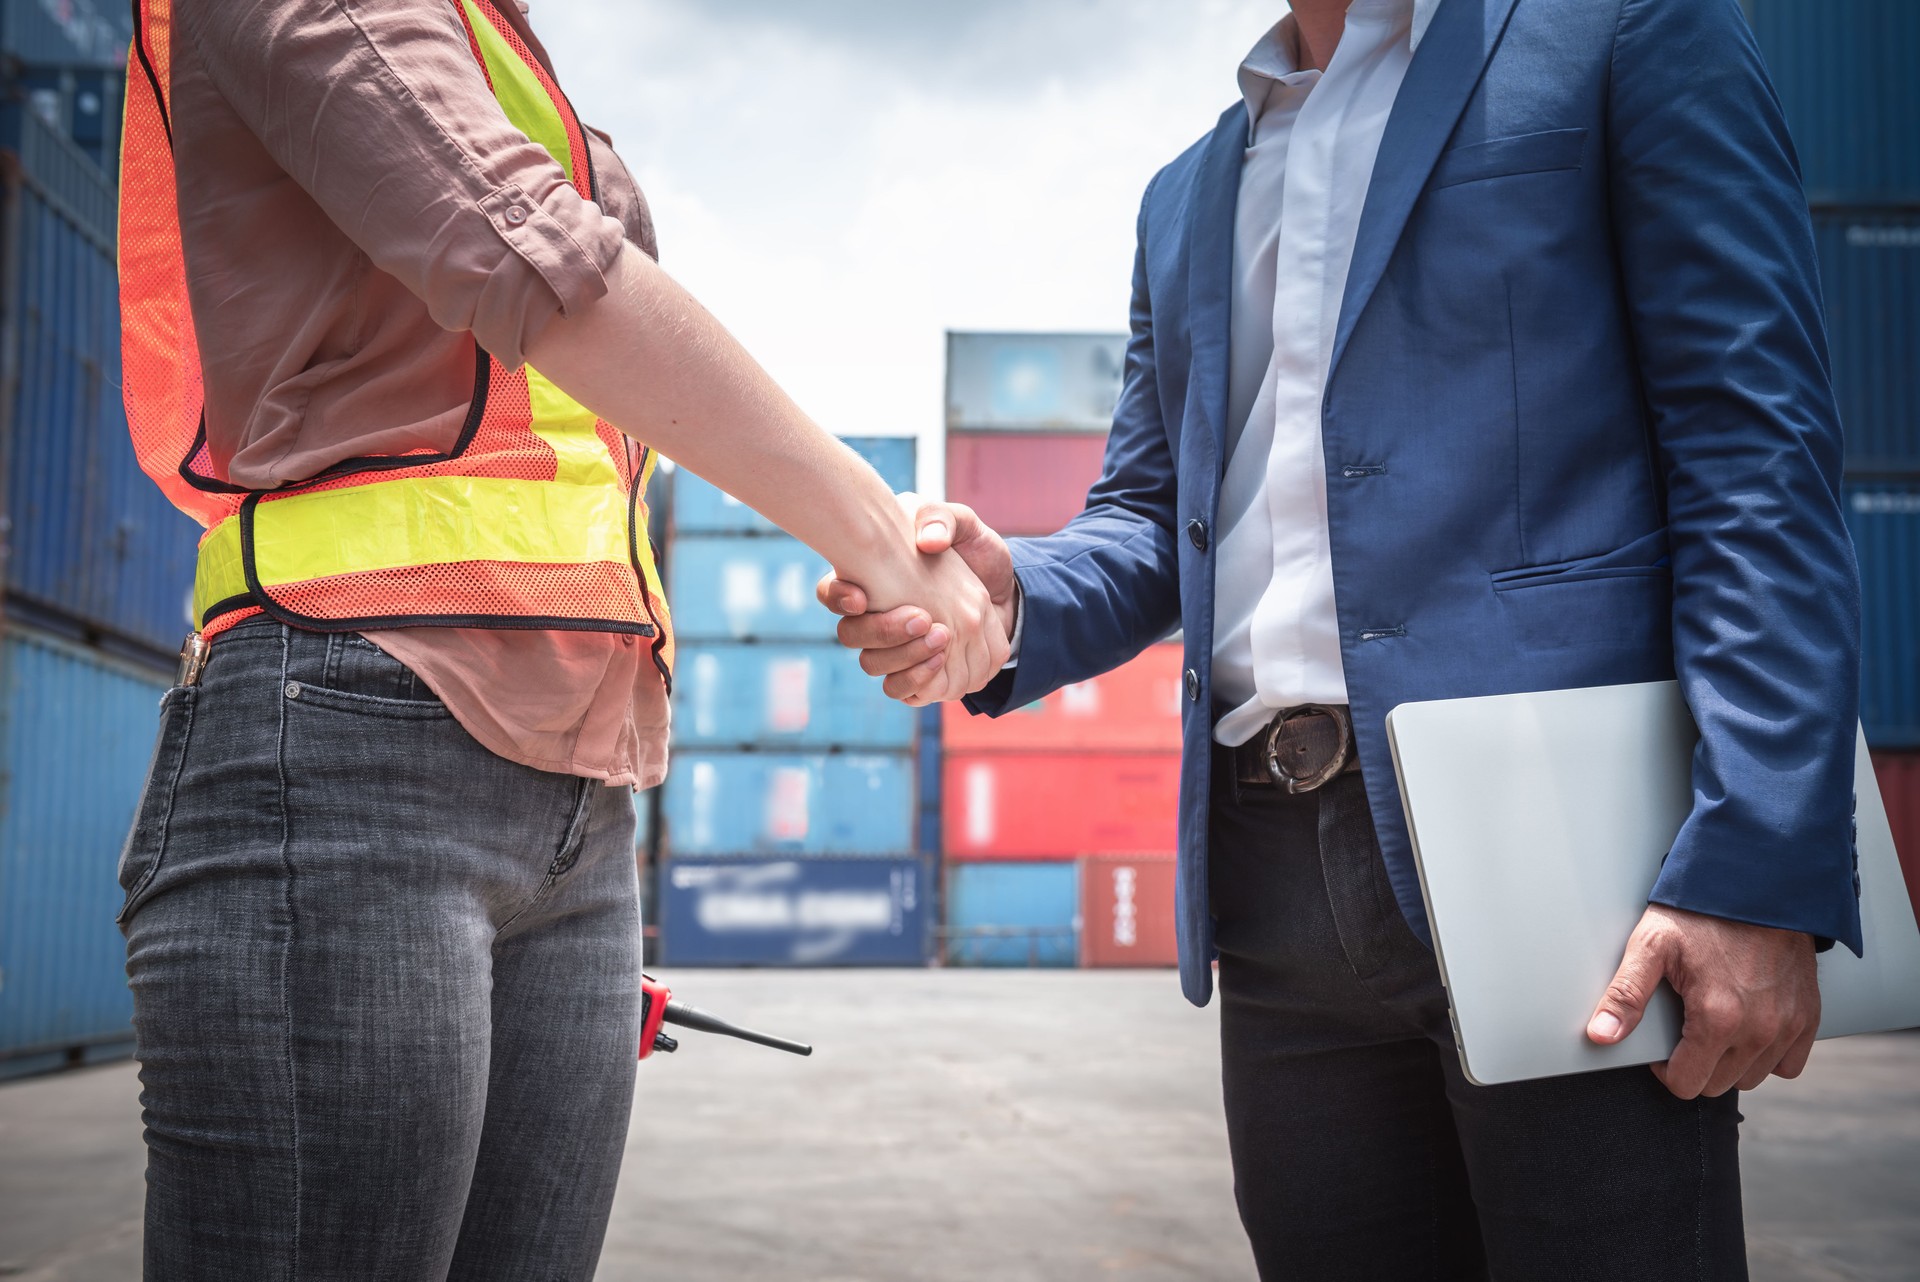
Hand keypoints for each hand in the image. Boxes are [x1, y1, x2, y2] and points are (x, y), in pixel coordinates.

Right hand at [817, 498, 1016, 703]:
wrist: (1005, 591)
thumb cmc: (974, 552)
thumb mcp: (961, 523)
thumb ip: (941, 519)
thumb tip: (927, 541)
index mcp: (872, 577)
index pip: (833, 591)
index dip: (839, 597)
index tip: (862, 597)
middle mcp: (874, 615)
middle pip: (850, 635)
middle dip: (883, 631)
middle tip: (923, 617)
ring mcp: (893, 647)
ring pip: (873, 664)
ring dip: (904, 656)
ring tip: (942, 637)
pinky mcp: (916, 671)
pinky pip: (899, 689)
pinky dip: (917, 680)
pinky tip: (941, 660)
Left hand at [1586, 904, 1819, 1098]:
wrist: (1759, 881)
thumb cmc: (1703, 910)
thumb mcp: (1652, 944)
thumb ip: (1626, 994)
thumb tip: (1601, 1035)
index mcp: (1718, 1018)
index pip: (1686, 1084)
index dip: (1665, 1068)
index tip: (1662, 1043)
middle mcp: (1760, 1030)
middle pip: (1717, 1084)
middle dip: (1695, 1064)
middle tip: (1685, 1027)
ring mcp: (1789, 1025)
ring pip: (1751, 1077)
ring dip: (1730, 1061)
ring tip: (1714, 1022)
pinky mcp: (1809, 1016)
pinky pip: (1788, 1064)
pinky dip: (1768, 1054)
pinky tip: (1748, 1027)